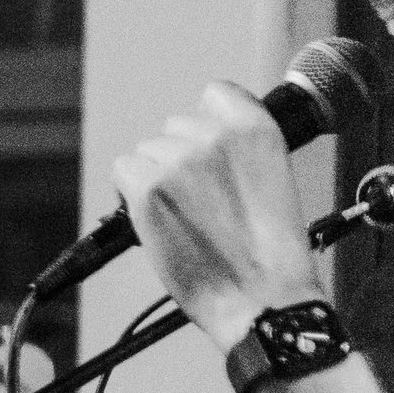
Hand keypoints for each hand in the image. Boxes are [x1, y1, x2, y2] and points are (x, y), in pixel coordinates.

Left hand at [111, 82, 324, 345]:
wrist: (261, 298)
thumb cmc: (268, 252)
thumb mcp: (271, 178)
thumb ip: (238, 150)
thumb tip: (199, 139)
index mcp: (258, 128)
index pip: (214, 94)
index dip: (205, 126)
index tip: (208, 153)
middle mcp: (217, 134)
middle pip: (172, 128)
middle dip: (178, 160)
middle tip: (199, 204)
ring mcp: (180, 158)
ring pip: (146, 152)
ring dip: (155, 180)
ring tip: (185, 219)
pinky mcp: (148, 185)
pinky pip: (122, 171)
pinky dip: (130, 194)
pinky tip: (156, 220)